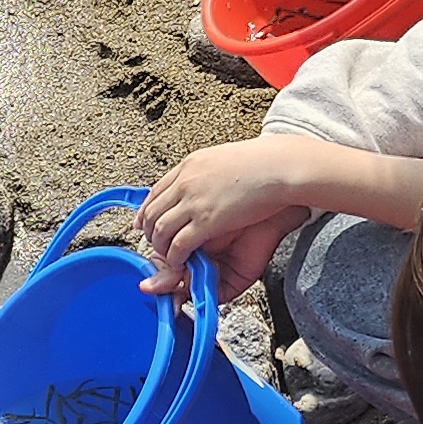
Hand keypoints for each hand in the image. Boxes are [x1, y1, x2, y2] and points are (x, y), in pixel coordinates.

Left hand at [134, 140, 319, 298]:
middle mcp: (185, 183)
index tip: (143, 223)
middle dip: (150, 233)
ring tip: (169, 257)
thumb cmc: (262, 162)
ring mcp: (193, 202)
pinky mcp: (206, 221)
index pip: (154, 192)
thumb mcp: (224, 160)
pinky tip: (181, 263)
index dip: (146, 212)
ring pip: (160, 231)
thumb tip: (204, 179)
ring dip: (161, 248)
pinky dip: (175, 258)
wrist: (279, 166)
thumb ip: (208, 172)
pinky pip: (178, 245)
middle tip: (156, 245)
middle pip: (152, 213)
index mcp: (189, 166)